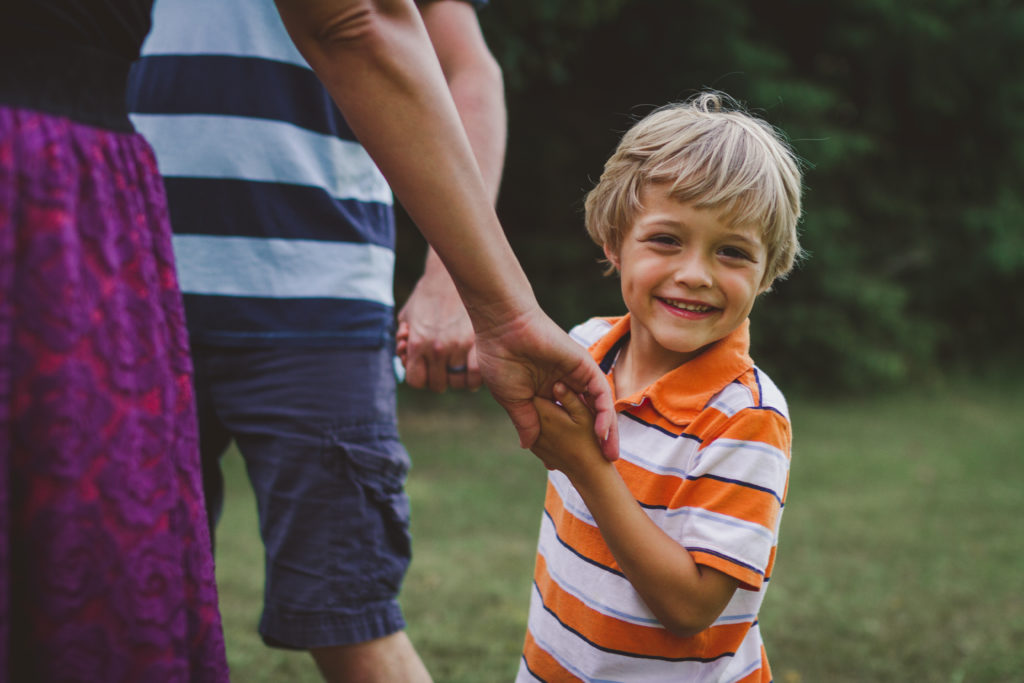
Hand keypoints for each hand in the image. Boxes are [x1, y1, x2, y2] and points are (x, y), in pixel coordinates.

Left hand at [397, 256, 481, 391]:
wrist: (451, 275)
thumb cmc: (427, 295)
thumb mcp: (407, 317)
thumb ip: (404, 342)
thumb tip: (404, 358)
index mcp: (417, 344)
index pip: (416, 381)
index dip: (420, 377)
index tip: (426, 369)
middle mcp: (437, 349)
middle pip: (438, 384)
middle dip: (439, 377)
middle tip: (443, 366)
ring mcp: (460, 347)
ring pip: (459, 383)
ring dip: (458, 378)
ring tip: (459, 365)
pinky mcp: (479, 343)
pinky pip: (477, 375)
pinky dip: (475, 376)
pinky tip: (472, 366)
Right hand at [473, 307, 618, 459]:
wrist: (502, 328)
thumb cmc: (500, 358)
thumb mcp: (512, 399)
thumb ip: (525, 421)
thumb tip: (528, 445)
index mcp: (546, 390)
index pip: (564, 421)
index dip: (566, 442)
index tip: (564, 466)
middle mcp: (566, 383)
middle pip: (586, 415)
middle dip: (594, 440)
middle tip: (600, 464)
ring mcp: (577, 375)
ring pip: (598, 407)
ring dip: (606, 431)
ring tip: (609, 456)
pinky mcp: (584, 366)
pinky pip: (599, 393)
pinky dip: (603, 414)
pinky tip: (603, 434)